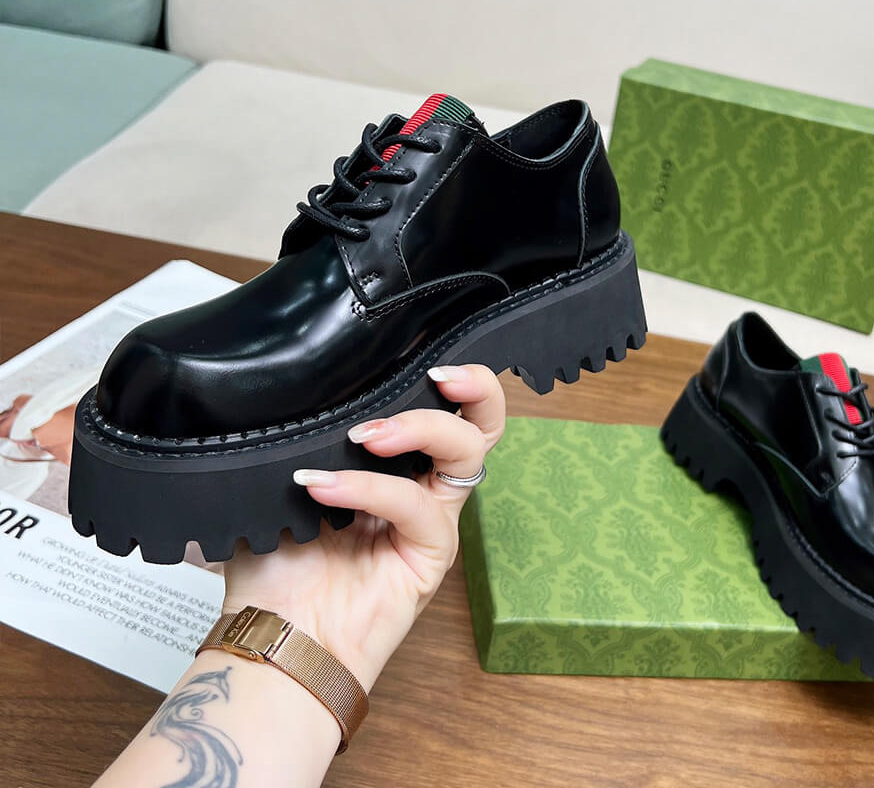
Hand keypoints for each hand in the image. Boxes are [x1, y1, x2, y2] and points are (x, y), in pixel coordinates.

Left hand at [221, 364, 504, 690]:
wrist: (273, 635)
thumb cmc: (277, 566)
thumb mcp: (282, 483)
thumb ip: (299, 439)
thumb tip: (289, 390)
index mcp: (395, 462)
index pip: (442, 406)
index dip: (446, 376)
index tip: (416, 355)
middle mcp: (422, 484)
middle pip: (482, 422)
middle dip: (475, 385)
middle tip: (438, 374)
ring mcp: (431, 518)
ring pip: (467, 452)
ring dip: (421, 427)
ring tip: (367, 436)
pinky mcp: (431, 554)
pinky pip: (416, 507)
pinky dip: (370, 489)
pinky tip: (323, 486)